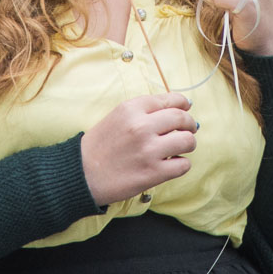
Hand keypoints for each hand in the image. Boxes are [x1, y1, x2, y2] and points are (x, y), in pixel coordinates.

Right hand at [81, 92, 196, 206]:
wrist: (82, 174)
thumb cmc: (100, 145)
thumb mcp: (118, 116)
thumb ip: (145, 110)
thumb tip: (182, 106)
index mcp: (131, 108)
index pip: (170, 100)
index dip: (183, 104)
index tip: (187, 108)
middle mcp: (141, 126)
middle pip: (182, 118)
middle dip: (190, 124)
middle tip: (189, 130)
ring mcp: (149, 150)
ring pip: (188, 141)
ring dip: (188, 144)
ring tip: (180, 149)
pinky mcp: (153, 173)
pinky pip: (183, 165)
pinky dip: (181, 164)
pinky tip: (172, 164)